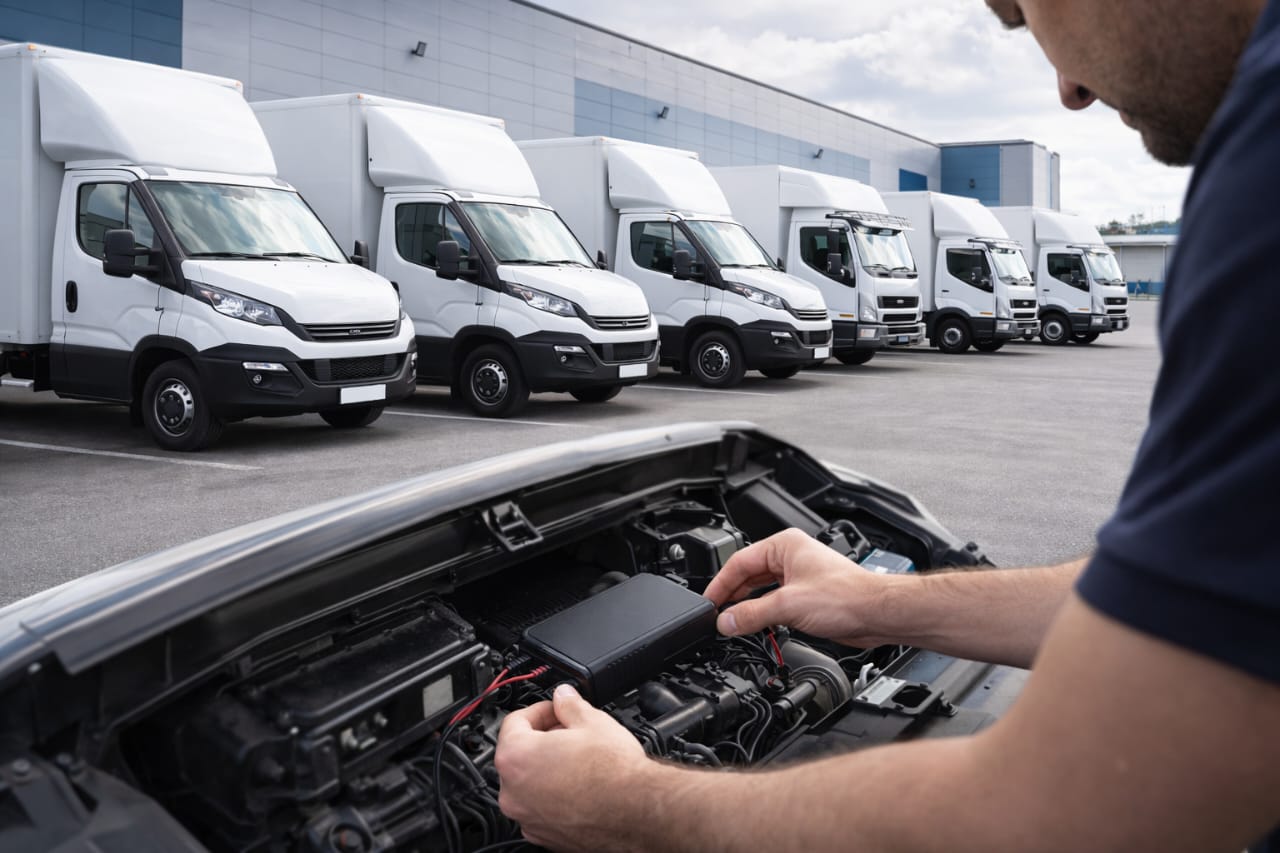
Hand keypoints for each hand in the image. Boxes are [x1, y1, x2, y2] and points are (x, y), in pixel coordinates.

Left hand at [495, 683, 652, 850]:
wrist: (637, 812)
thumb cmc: (614, 773)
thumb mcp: (592, 721)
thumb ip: (569, 704)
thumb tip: (564, 697)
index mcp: (516, 757)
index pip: (514, 722)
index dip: (540, 710)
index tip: (557, 709)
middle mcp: (512, 792)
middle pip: (520, 754)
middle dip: (544, 739)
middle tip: (571, 732)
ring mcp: (527, 817)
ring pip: (530, 784)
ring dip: (548, 769)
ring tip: (580, 760)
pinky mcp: (544, 836)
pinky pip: (542, 807)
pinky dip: (555, 796)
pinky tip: (581, 786)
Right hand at [704, 528, 896, 646]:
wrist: (877, 614)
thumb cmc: (846, 596)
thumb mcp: (788, 605)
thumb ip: (751, 615)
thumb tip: (726, 621)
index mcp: (784, 545)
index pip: (740, 562)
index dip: (721, 584)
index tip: (709, 603)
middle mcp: (791, 557)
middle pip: (749, 576)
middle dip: (733, 597)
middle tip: (718, 617)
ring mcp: (799, 576)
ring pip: (761, 590)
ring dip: (748, 607)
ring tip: (733, 624)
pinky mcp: (806, 595)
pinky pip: (775, 602)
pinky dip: (763, 614)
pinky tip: (757, 626)